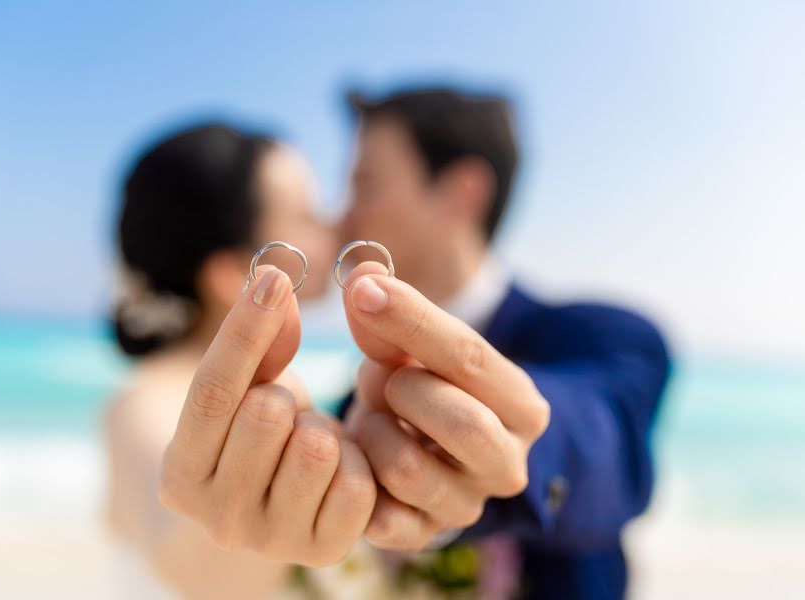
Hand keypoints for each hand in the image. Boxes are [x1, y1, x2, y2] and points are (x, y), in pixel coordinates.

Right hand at [160, 266, 376, 566]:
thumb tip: (274, 280)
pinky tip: (338, 469)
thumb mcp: (246, 389)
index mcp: (181, 472)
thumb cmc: (255, 435)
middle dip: (286, 394)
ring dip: (322, 430)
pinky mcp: (322, 552)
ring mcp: (269, 541)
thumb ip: (257, 339)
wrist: (273, 511)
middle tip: (285, 413)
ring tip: (310, 443)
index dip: (245, 330)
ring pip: (316, 447)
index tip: (275, 278)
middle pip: (265, 414)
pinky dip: (355, 463)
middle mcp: (216, 517)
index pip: (212, 390)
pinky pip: (356, 483)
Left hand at [342, 261, 549, 550]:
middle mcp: (506, 462)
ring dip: (375, 434)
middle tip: (385, 380)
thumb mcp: (412, 352)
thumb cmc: (420, 390)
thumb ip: (389, 319)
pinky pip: (378, 514)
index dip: (413, 321)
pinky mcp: (423, 536)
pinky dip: (358, 476)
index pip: (472, 358)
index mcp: (520, 405)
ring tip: (375, 420)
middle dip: (406, 392)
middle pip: (462, 424)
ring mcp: (466, 505)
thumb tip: (361, 277)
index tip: (365, 292)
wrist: (419, 456)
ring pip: (408, 469)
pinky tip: (360, 455)